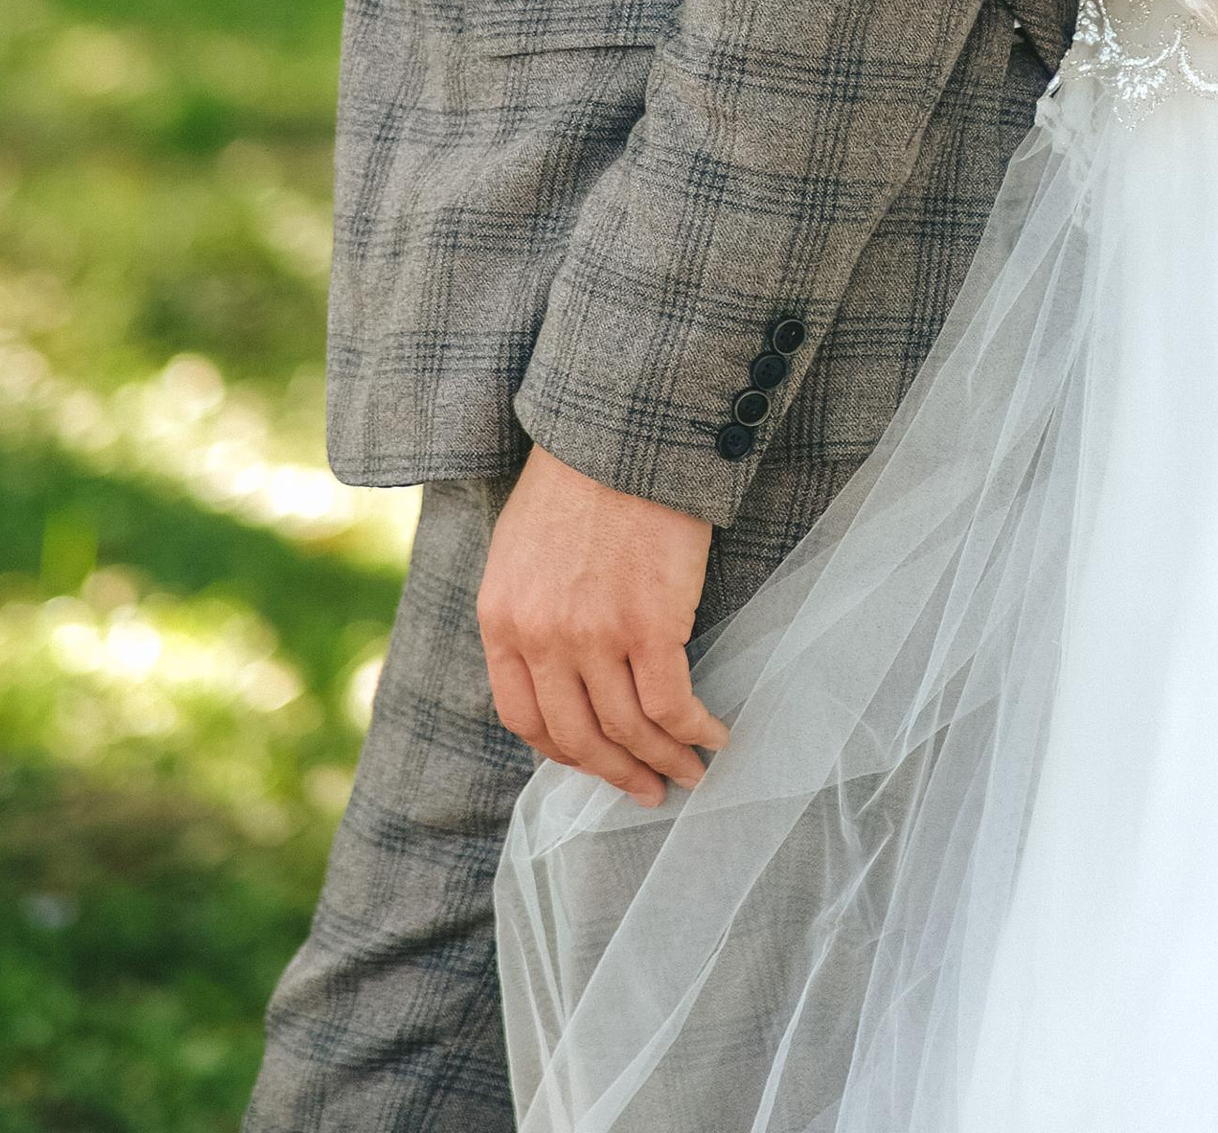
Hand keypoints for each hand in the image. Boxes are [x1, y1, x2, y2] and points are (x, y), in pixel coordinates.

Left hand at [478, 444, 726, 804]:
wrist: (622, 428)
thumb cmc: (579, 473)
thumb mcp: (522, 547)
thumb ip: (528, 610)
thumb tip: (556, 667)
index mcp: (501, 620)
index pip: (524, 719)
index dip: (565, 753)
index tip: (596, 764)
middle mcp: (540, 639)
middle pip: (578, 738)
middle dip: (618, 774)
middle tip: (650, 789)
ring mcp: (594, 636)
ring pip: (629, 731)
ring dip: (664, 762)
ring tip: (691, 771)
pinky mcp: (650, 624)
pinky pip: (673, 705)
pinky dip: (696, 730)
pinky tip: (715, 734)